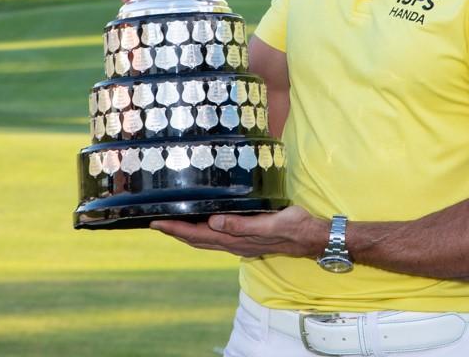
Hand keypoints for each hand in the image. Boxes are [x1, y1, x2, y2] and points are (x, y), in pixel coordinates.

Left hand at [150, 206, 325, 258]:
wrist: (312, 238)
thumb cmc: (294, 227)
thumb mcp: (270, 223)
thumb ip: (242, 225)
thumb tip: (213, 222)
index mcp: (237, 241)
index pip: (199, 235)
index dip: (177, 229)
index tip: (157, 223)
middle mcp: (235, 245)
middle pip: (197, 240)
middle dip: (175, 231)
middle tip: (155, 222)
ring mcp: (240, 244)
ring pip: (206, 240)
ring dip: (186, 233)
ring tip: (171, 224)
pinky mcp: (247, 239)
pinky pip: (217, 238)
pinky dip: (202, 232)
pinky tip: (202, 225)